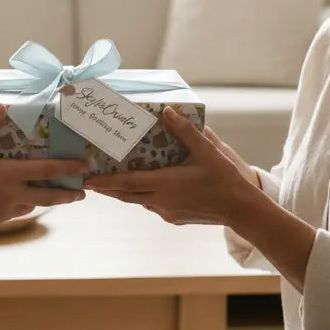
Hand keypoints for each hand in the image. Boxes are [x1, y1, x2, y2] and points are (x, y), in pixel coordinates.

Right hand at [0, 104, 88, 230]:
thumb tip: (3, 106)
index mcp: (7, 174)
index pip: (46, 171)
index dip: (67, 168)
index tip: (83, 166)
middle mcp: (12, 194)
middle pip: (49, 196)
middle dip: (68, 194)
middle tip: (82, 191)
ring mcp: (5, 211)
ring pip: (33, 205)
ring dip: (45, 200)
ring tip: (52, 193)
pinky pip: (16, 212)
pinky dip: (23, 205)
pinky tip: (19, 200)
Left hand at [84, 108, 261, 225]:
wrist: (241, 210)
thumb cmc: (224, 179)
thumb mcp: (206, 151)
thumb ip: (185, 131)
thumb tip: (167, 111)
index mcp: (165, 184)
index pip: (127, 184)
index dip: (105, 182)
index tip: (87, 181)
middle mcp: (161, 201)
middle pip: (127, 196)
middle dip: (108, 189)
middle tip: (91, 182)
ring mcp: (168, 212)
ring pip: (140, 202)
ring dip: (127, 192)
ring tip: (116, 181)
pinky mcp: (175, 218)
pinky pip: (154, 207)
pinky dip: (145, 197)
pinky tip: (149, 188)